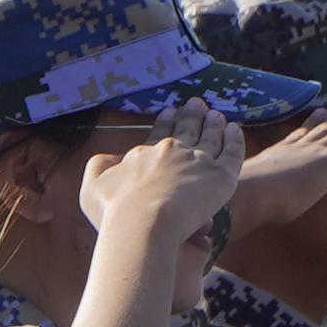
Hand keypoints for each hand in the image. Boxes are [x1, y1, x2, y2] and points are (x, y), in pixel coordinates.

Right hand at [80, 101, 244, 259]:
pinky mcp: (221, 176)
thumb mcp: (91, 187)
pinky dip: (234, 139)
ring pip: (210, 137)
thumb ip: (99, 167)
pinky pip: (231, 152)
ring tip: (217, 115)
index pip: (158, 135)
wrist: (143, 223)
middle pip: (185, 129)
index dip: (165, 124)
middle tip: (197, 103)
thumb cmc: (114, 212)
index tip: (169, 112)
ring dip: (214, 124)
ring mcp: (198, 161)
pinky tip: (235, 130)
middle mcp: (172, 151)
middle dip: (191, 115)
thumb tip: (113, 156)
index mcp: (144, 153)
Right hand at [234, 106, 326, 210]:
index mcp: (278, 152)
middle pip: (319, 129)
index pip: (298, 135)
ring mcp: (314, 151)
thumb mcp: (248, 184)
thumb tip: (245, 195)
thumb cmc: (246, 195)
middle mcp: (297, 147)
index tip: (317, 113)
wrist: (254, 192)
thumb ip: (252, 184)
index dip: (310, 124)